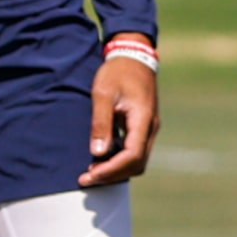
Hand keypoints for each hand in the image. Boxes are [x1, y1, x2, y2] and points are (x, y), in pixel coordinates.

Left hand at [80, 51, 159, 186]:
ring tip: (91, 172)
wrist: (133, 57)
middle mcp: (150, 128)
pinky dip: (119, 161)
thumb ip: (101, 123)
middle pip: (136, 164)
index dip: (111, 170)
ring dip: (116, 170)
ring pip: (137, 160)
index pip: (132, 156)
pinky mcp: (143, 127)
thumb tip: (98, 153)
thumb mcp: (103, 94)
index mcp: (143, 119)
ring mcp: (148, 128)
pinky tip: (100, 160)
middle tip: (85, 179)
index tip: (89, 176)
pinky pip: (134, 152)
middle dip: (112, 175)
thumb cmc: (116, 73)